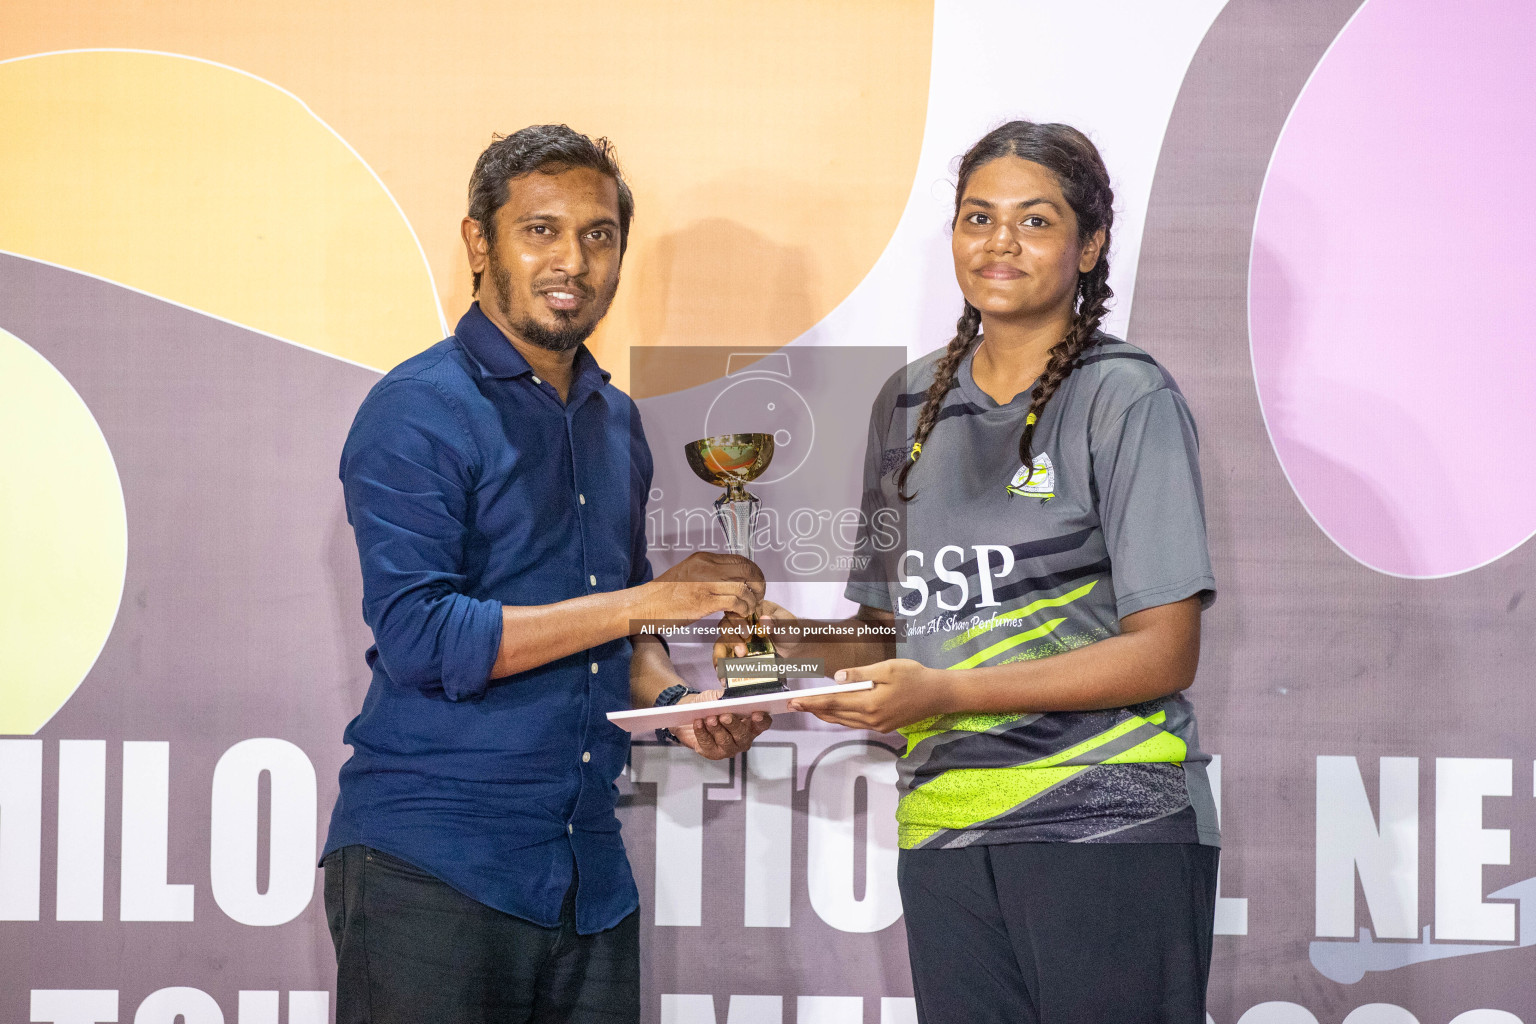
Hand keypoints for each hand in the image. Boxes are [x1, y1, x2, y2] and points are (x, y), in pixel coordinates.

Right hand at [633, 553, 764, 623]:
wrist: (644, 605)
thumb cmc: (664, 594)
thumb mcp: (688, 573)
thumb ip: (709, 573)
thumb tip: (730, 580)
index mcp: (704, 558)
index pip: (741, 560)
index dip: (754, 573)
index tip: (756, 585)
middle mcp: (707, 567)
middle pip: (747, 571)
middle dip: (759, 585)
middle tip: (758, 597)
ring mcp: (706, 584)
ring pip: (744, 588)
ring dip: (751, 601)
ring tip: (748, 610)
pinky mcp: (703, 601)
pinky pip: (734, 603)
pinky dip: (742, 610)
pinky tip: (738, 615)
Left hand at [669, 688, 772, 758]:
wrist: (691, 715)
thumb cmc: (710, 705)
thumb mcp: (719, 696)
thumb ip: (726, 696)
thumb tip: (727, 696)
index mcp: (750, 723)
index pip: (762, 724)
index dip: (761, 720)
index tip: (756, 714)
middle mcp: (742, 738)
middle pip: (743, 735)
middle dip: (734, 725)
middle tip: (725, 716)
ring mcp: (728, 748)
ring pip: (725, 741)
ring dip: (716, 728)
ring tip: (710, 718)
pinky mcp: (712, 753)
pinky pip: (708, 744)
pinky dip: (702, 732)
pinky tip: (698, 723)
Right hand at [713, 599, 796, 671]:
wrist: (794, 647)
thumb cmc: (790, 630)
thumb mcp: (787, 624)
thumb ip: (777, 622)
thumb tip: (764, 620)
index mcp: (752, 609)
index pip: (736, 611)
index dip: (737, 621)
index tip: (747, 633)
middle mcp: (742, 622)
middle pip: (725, 627)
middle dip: (731, 640)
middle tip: (742, 652)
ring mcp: (739, 637)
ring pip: (722, 642)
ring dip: (720, 655)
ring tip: (722, 667)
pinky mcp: (738, 651)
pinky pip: (726, 656)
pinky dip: (723, 665)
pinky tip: (723, 675)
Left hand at [788, 659, 951, 733]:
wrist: (939, 694)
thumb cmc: (915, 676)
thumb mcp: (887, 668)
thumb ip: (860, 674)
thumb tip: (836, 679)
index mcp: (871, 704)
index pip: (833, 703)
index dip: (811, 702)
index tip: (794, 701)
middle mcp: (872, 719)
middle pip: (835, 715)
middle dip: (813, 709)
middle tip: (793, 704)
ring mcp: (878, 726)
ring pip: (844, 721)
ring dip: (825, 714)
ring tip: (808, 706)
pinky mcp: (883, 727)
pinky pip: (855, 723)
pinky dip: (840, 717)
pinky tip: (833, 710)